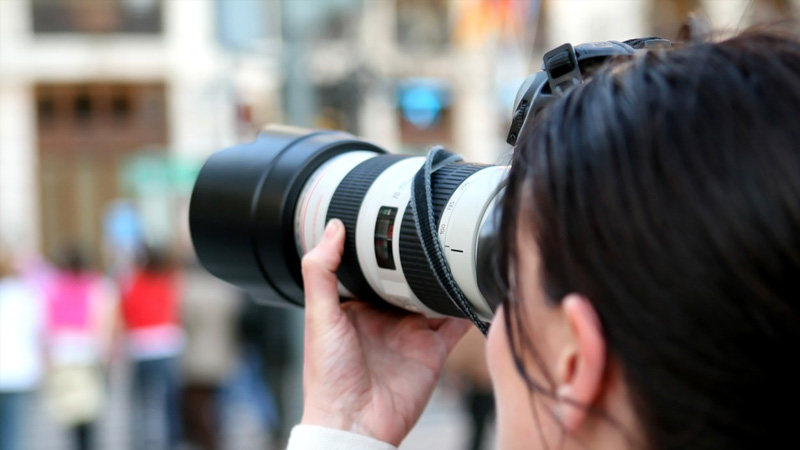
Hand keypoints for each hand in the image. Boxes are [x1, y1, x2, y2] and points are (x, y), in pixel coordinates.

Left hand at [300, 219, 470, 445]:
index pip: (373, 269)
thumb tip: (332, 228)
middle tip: (434, 229)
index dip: (382, 248)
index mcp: (356, 308)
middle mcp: (386, 318)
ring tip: (458, 251)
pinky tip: (473, 287)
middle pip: (409, 280)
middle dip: (421, 259)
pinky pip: (456, 323)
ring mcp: (412, 333)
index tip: (393, 220)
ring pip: (435, 296)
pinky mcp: (433, 350)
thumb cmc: (328, 378)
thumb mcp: (319, 317)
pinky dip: (467, 306)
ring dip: (445, 278)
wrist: (354, 424)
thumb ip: (321, 272)